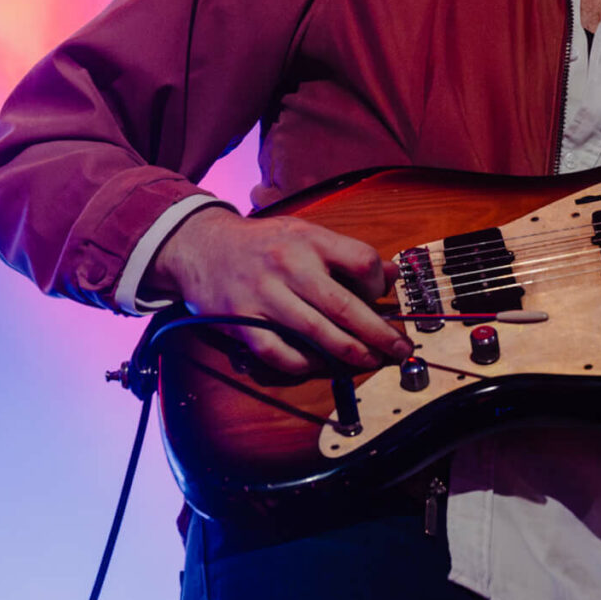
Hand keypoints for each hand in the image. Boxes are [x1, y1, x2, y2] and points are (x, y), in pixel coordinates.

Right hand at [148, 208, 412, 377]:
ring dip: (350, 353)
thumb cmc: (261, 242)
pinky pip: (279, 353)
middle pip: (344, 306)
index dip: (379, 283)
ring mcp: (263, 295)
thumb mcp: (304, 233)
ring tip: (370, 361)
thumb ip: (345, 253)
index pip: (361, 260)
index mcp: (309, 239)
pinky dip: (304, 365)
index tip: (382, 297)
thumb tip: (392, 274)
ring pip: (316, 333)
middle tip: (401, 349)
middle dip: (379, 333)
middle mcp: (288, 266)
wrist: (199, 245)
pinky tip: (320, 366)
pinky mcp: (242, 322)